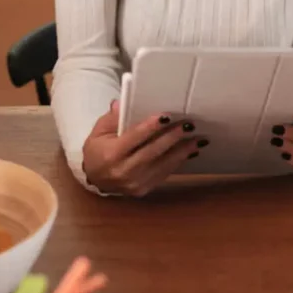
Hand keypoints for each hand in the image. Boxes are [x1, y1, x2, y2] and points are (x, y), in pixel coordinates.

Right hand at [81, 101, 207, 196]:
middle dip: (172, 138)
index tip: (167, 116)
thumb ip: (112, 118)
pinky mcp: (144, 190)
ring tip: (198, 139)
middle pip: (151, 152)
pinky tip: (191, 151)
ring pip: (162, 165)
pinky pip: (164, 174)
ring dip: (182, 151)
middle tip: (188, 125)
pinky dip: (178, 162)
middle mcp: (123, 171)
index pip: (133, 138)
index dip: (150, 127)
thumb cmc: (98, 150)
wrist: (95, 179)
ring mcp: (134, 183)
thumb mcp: (99, 131)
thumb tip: (121, 103)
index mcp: (110, 154)